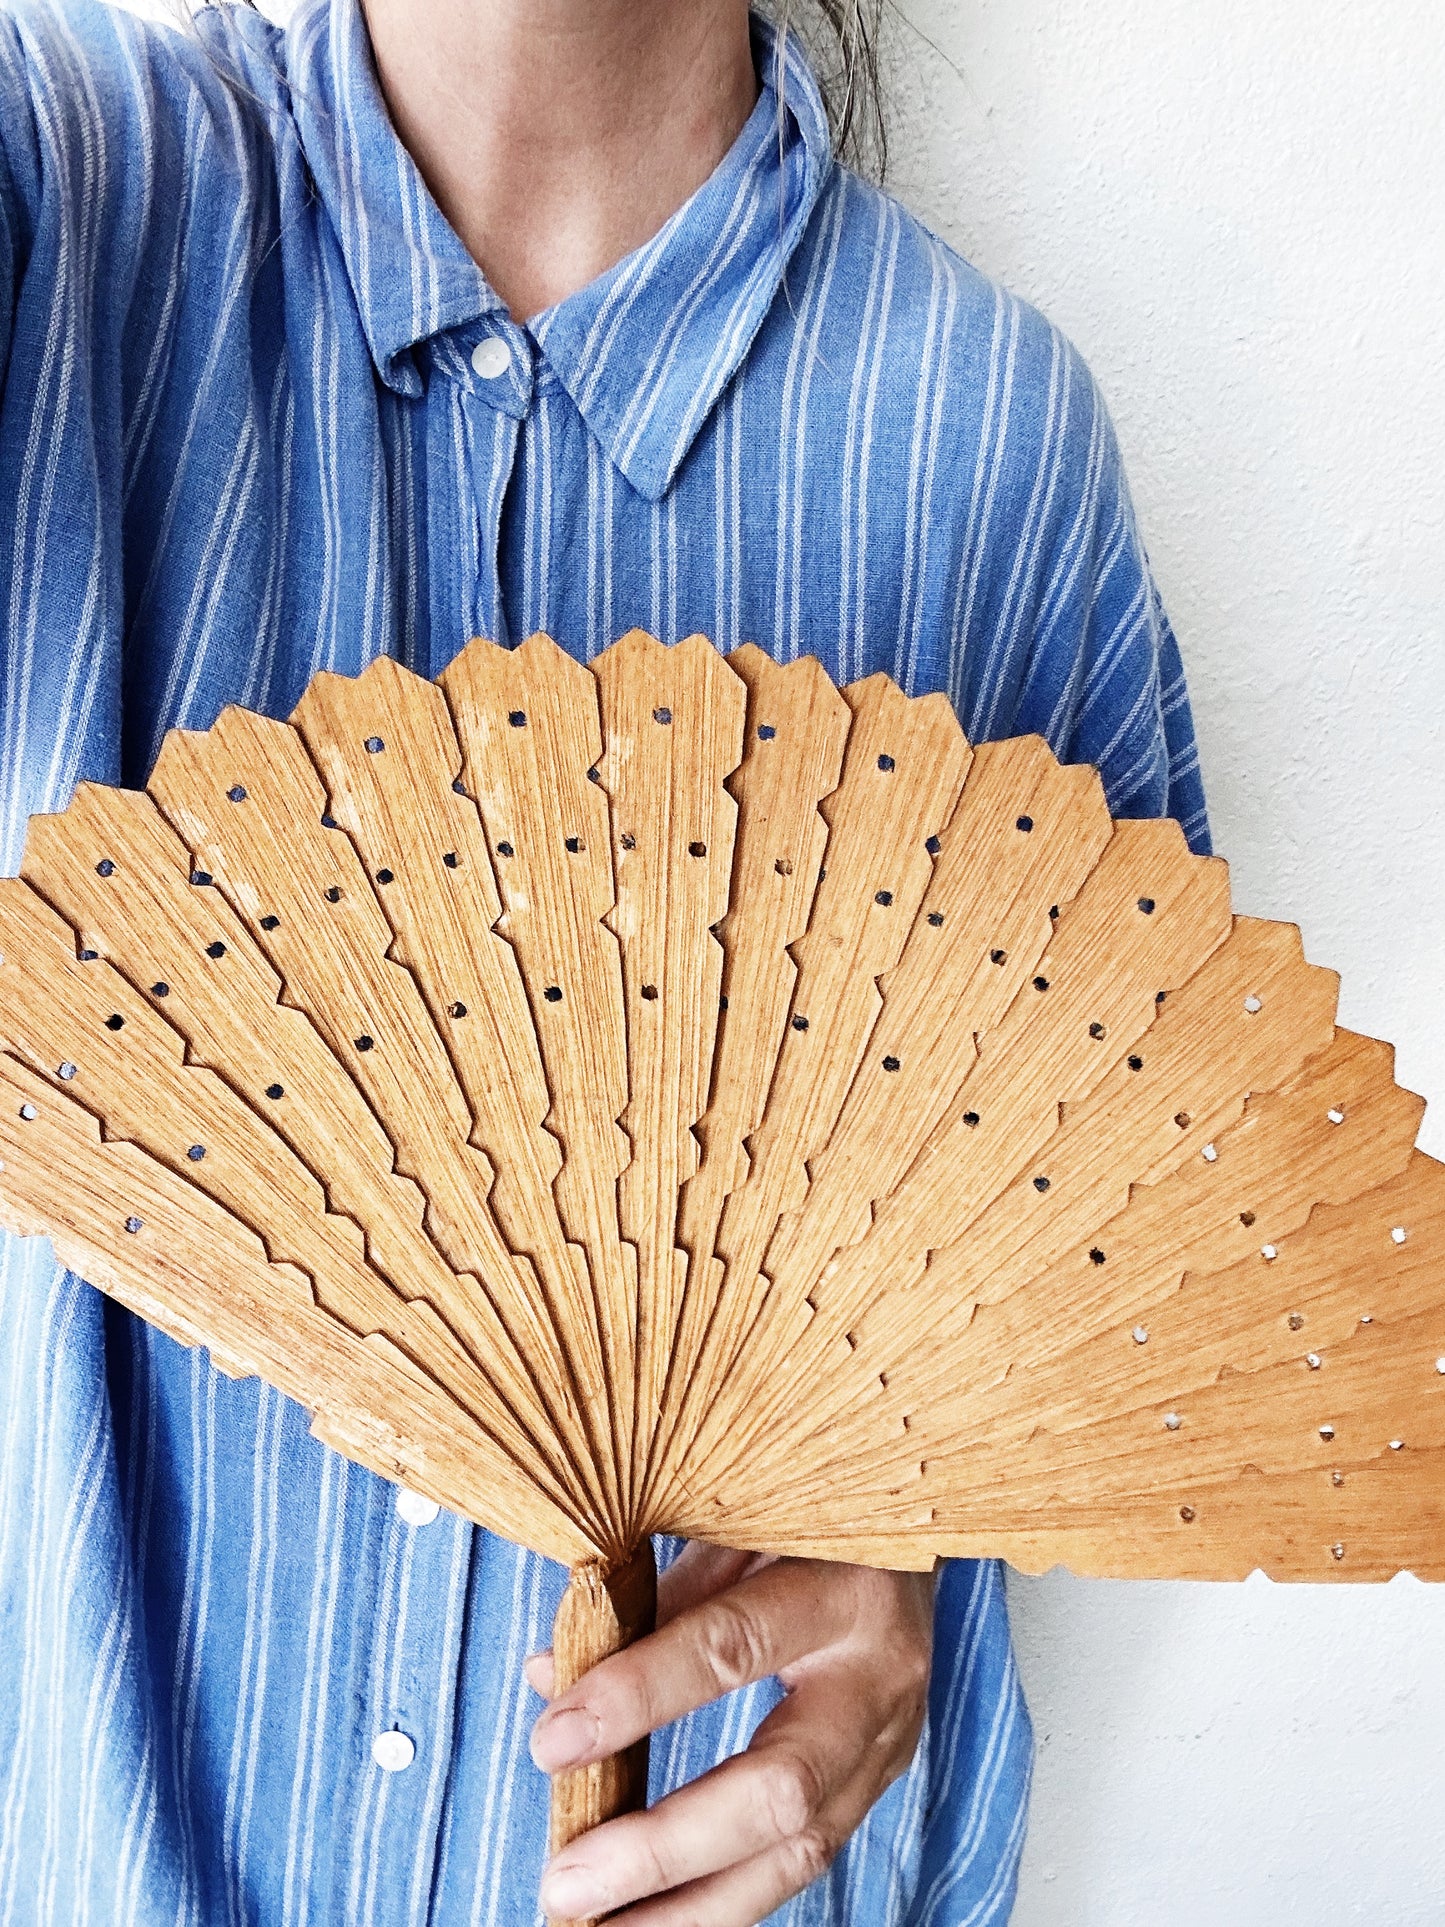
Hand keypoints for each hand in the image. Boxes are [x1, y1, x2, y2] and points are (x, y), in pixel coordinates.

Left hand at [527, 1543, 934, 1923]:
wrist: (923, 1522)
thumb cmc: (812, 1516)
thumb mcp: (742, 1523)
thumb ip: (654, 1600)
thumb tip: (551, 1676)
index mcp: (846, 1586)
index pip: (734, 1649)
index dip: (640, 1696)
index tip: (554, 1739)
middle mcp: (881, 1677)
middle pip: (780, 1790)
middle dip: (664, 1848)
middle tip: (566, 1880)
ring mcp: (891, 1743)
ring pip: (798, 1853)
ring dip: (688, 1909)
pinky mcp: (878, 1785)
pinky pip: (801, 1859)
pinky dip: (722, 1900)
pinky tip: (654, 1920)